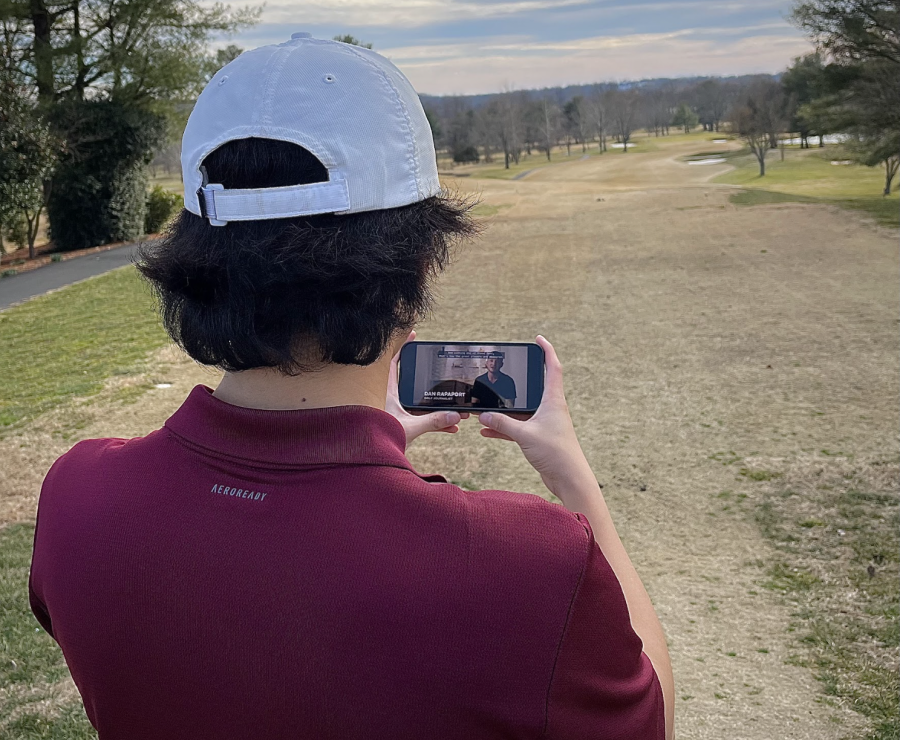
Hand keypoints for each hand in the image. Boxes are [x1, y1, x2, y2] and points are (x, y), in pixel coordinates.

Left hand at [387, 330, 469, 447]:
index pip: (393, 363)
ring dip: (438, 406)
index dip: (402, 347)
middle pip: (410, 380)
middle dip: (429, 378)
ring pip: (420, 403)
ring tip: (456, 410)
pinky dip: (436, 422)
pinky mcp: (401, 425)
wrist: (370, 462)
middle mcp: (391, 400)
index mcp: (388, 393)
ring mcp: (396, 412)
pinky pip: (422, 419)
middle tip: (443, 370)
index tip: (413, 335)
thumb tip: (455, 415)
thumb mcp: (410, 429)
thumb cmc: (380, 442)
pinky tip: (451, 428)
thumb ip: (434, 422)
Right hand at [477, 335, 592, 501]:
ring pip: (523, 409)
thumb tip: (482, 415)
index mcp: (553, 400)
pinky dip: (504, 427)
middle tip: (505, 370)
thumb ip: (502, 423)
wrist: (569, 479)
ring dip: (506, 409)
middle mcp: (551, 408)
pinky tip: (486, 430)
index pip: (552, 367)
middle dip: (520, 379)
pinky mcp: (539, 438)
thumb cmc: (555, 453)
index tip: (538, 339)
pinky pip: (518, 427)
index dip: (546, 351)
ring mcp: (545, 423)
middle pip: (535, 386)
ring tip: (485, 405)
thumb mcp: (524, 434)